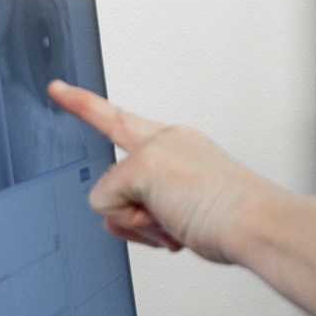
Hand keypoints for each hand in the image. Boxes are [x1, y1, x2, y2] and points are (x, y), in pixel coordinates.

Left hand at [48, 81, 276, 262]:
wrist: (258, 223)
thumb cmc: (237, 221)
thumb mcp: (186, 213)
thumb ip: (146, 210)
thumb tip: (114, 220)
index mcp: (184, 145)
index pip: (130, 122)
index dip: (91, 106)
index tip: (61, 89)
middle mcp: (169, 139)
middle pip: (110, 125)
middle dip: (86, 111)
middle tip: (57, 88)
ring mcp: (154, 149)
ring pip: (111, 192)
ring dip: (136, 221)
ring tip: (177, 223)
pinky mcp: (143, 166)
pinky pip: (107, 206)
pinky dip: (133, 227)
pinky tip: (169, 223)